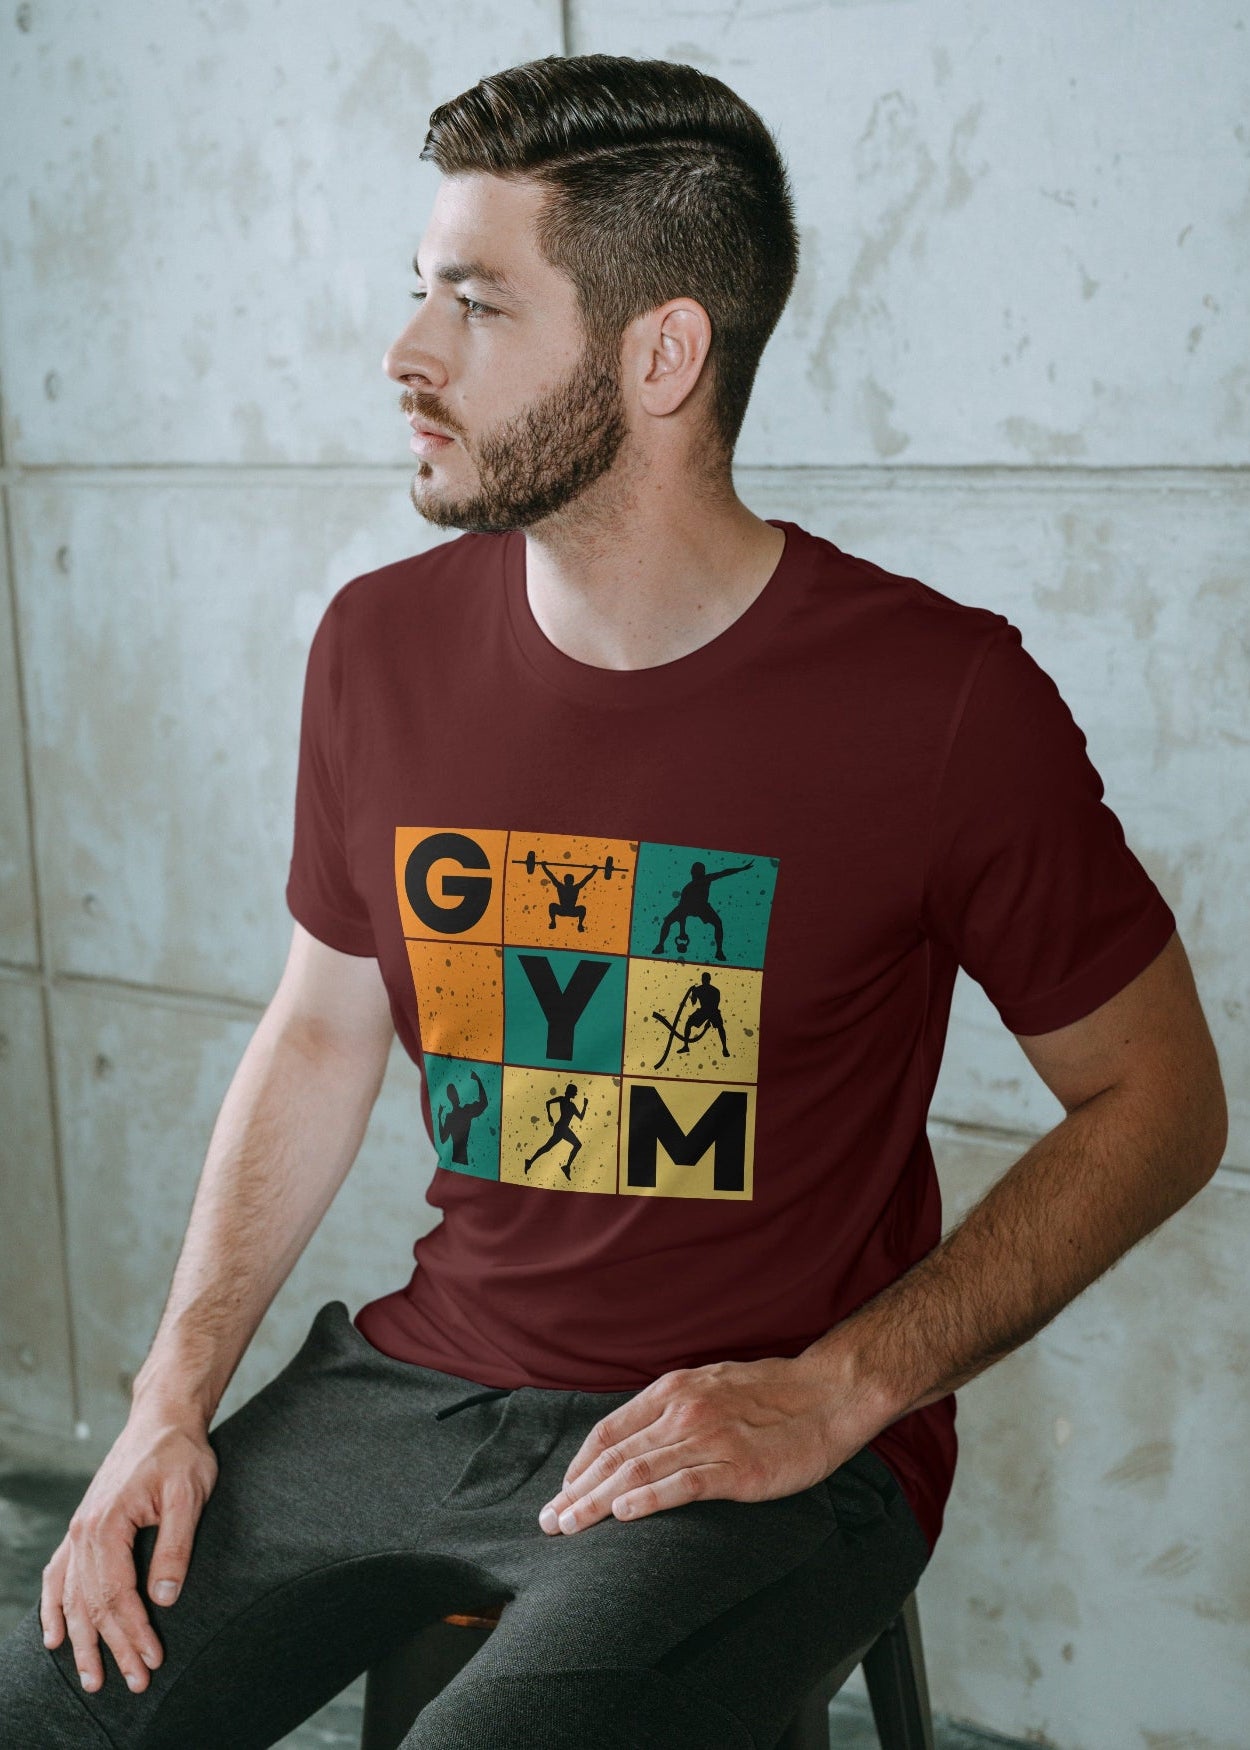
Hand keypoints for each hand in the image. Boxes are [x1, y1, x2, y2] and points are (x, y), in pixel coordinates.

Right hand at [39, 1404, 217, 1695]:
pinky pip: (59, 1575)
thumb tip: (167, 1596)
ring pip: (73, 1597)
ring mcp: (78, 1530)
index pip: (117, 1594)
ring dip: (81, 1640)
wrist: (162, 1418)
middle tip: (133, 1683)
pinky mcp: (83, 1527)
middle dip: (112, 1648)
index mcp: (108, 1523)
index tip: (153, 1659)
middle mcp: (84, 1531)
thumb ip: (176, 1546)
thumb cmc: (180, 1453)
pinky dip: (53, 1608)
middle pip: (93, 1603)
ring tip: (92, 1678)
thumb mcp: (189, 1495)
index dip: (134, 1631)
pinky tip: (54, 1636)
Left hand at [538, 1354, 843, 1534]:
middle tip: (550, 1522)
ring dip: (596, 1502)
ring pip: (637, 1472)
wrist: (828, 1394)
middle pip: (614, 1456)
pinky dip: (647, 1500)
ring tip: (571, 1526)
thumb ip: (673, 1409)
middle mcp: (683, 1411)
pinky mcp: (737, 1469)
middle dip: (576, 1491)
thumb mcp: (711, 1386)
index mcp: (673, 1390)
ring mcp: (709, 1439)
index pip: (609, 1430)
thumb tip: (635, 1441)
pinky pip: (682, 1485)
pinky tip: (623, 1515)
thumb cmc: (773, 1394)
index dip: (579, 1465)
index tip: (563, 1492)